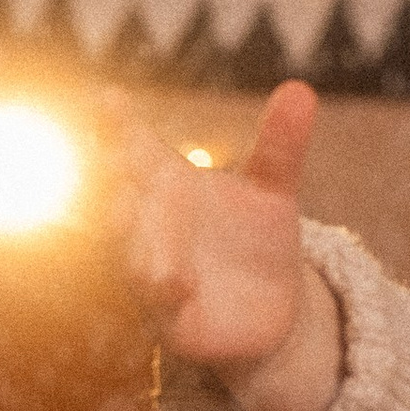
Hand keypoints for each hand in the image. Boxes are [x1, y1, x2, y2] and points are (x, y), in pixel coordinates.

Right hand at [115, 81, 341, 410]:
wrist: (269, 311)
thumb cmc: (257, 238)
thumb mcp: (273, 191)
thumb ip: (280, 145)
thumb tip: (301, 89)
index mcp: (168, 187)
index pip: (137, 150)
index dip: (119, 124)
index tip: (108, 96)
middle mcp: (149, 229)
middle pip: (124, 201)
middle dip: (119, 181)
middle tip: (121, 157)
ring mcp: (152, 274)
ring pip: (131, 256)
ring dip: (134, 240)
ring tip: (135, 216)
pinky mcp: (171, 321)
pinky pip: (161, 308)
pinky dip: (165, 293)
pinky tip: (177, 284)